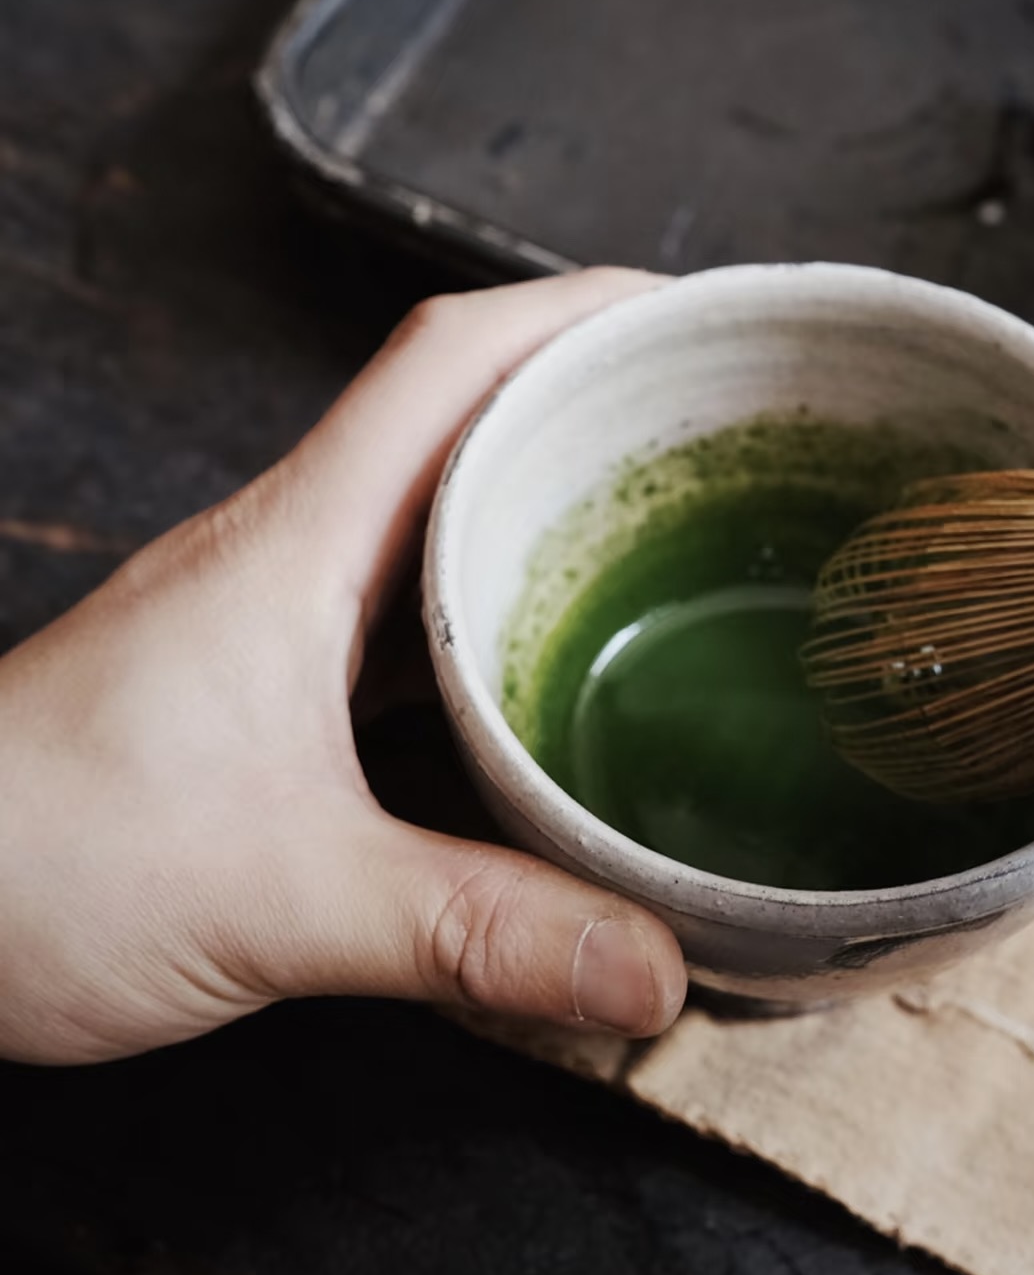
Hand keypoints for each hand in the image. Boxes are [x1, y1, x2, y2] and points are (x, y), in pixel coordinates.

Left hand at [0, 271, 687, 1064]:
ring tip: (674, 556)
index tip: (695, 314)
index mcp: (299, 542)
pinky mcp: (264, 702)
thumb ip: (474, 929)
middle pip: (464, 425)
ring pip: (437, 534)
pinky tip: (551, 700)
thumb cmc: (31, 859)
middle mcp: (292, 558)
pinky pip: (407, 636)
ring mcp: (274, 625)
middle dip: (595, 411)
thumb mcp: (281, 895)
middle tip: (724, 443)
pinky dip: (492, 640)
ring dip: (547, 526)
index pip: (450, 359)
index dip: (579, 312)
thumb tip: (650, 962)